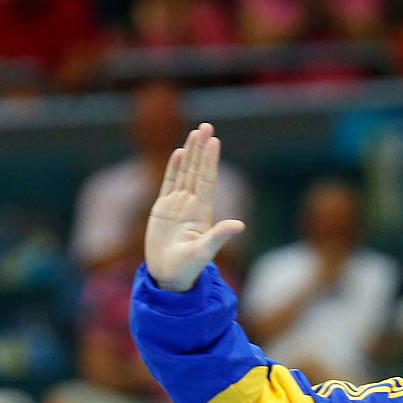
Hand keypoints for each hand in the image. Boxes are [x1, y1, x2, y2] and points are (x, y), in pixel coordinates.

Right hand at [145, 123, 246, 292]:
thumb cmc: (187, 268)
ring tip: (195, 132)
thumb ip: (219, 237)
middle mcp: (191, 204)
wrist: (169, 276)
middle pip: (197, 170)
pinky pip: (168, 183)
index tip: (214, 140)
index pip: (207, 180)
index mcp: (202, 212)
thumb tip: (240, 225)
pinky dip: (173, 168)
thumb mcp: (204, 253)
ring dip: (190, 153)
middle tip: (206, 126)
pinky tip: (178, 153)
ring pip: (184, 173)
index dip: (210, 160)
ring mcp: (177, 205)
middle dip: (201, 148)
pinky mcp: (162, 209)